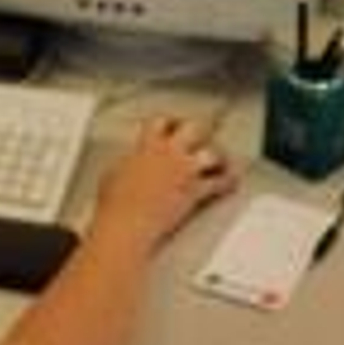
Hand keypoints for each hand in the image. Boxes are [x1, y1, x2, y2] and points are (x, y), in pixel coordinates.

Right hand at [90, 115, 239, 253]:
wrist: (126, 223)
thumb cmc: (115, 205)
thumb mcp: (112, 174)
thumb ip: (126, 163)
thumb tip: (127, 165)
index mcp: (146, 146)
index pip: (161, 121)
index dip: (170, 121)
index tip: (174, 125)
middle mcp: (169, 153)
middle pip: (194, 127)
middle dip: (202, 130)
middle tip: (205, 135)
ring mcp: (184, 171)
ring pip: (212, 152)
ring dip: (219, 155)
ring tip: (222, 159)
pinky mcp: (194, 191)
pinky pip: (219, 183)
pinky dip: (228, 182)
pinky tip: (231, 182)